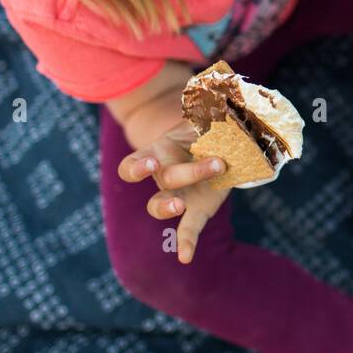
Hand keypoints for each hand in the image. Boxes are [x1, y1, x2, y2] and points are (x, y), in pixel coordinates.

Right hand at [118, 121, 230, 263]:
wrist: (218, 145)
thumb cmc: (207, 128)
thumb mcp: (206, 116)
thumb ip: (207, 108)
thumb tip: (221, 94)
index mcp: (159, 151)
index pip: (132, 164)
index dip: (137, 166)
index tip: (151, 162)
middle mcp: (162, 175)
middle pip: (163, 180)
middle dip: (189, 172)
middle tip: (218, 163)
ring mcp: (177, 195)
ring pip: (160, 206)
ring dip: (169, 207)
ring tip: (181, 205)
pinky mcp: (196, 210)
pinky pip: (187, 229)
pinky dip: (186, 244)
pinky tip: (185, 257)